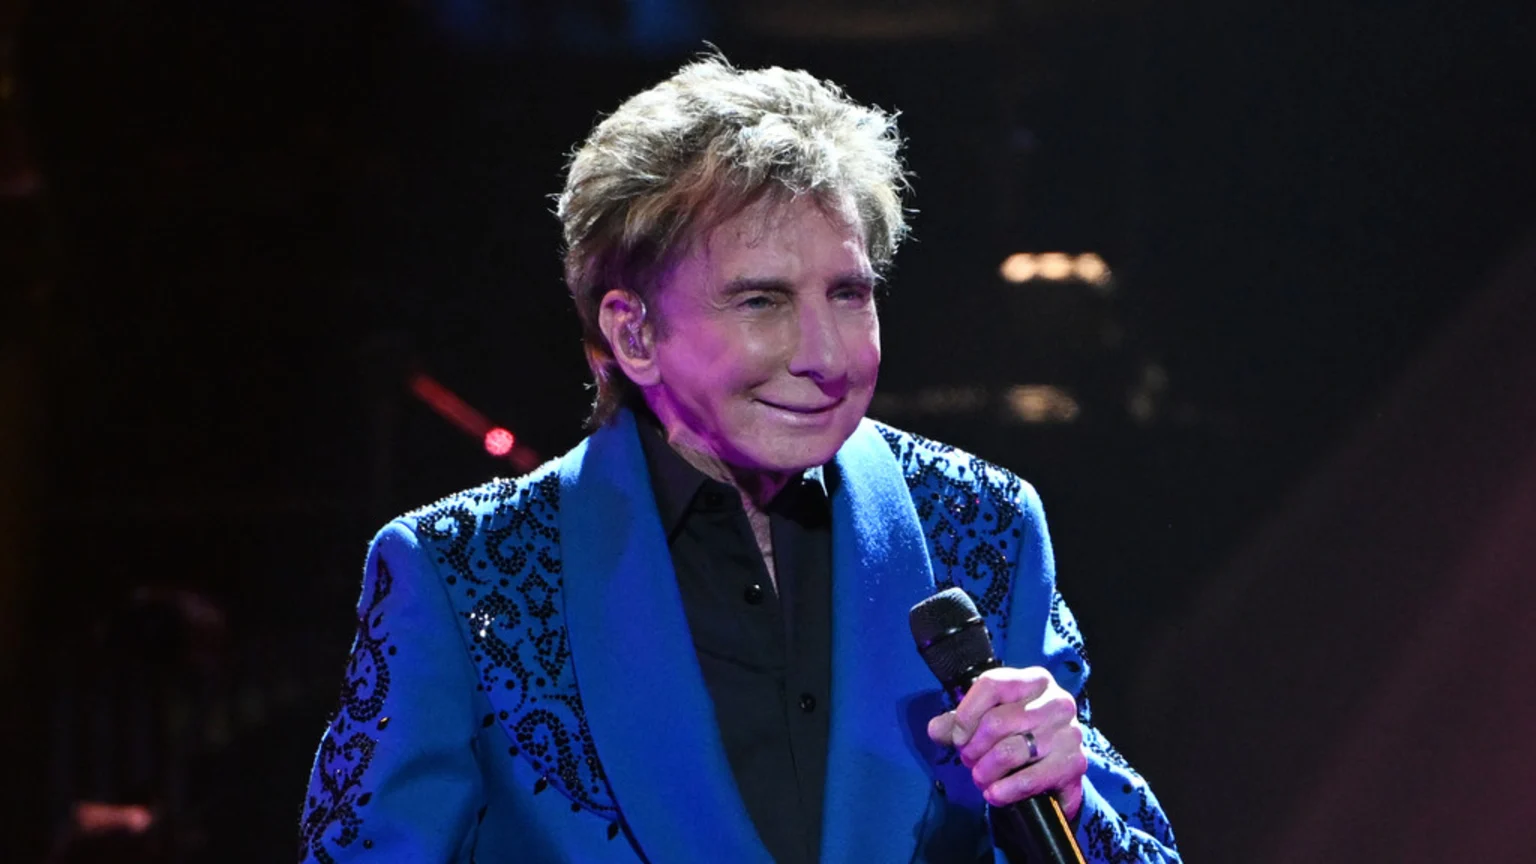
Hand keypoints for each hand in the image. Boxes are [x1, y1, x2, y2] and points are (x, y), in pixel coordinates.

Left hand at [925, 666, 1087, 820]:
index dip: (966, 713)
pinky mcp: (1074, 763)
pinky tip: (994, 794)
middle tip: (968, 761)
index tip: (956, 737)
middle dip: (973, 748)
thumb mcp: (987, 720)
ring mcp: (1069, 731)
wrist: (1058, 765)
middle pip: (997, 722)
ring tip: (980, 778)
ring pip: (1009, 751)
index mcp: (1034, 680)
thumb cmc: (1018, 734)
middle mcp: (1056, 700)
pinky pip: (1029, 779)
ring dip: (985, 771)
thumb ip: (958, 723)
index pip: (991, 685)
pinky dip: (1005, 790)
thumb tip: (936, 729)